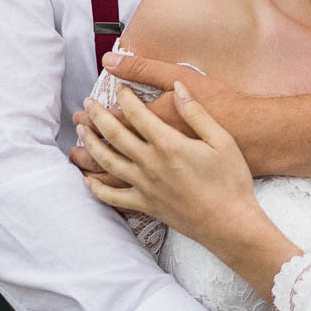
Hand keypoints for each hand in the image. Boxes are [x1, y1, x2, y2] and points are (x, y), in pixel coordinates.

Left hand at [80, 81, 262, 249]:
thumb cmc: (230, 180)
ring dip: (90, 144)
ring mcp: (145, 186)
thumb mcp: (221, 139)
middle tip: (88, 101)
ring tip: (81, 130)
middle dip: (98, 115)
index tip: (119, 87)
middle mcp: (150, 164)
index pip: (137, 113)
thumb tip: (178, 86)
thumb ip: (196, 112)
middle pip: (114, 134)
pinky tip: (87, 179)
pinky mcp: (145, 205)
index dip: (124, 97)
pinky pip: (113, 197)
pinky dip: (96, 188)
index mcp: (168, 144)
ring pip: (107, 162)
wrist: (229, 223)